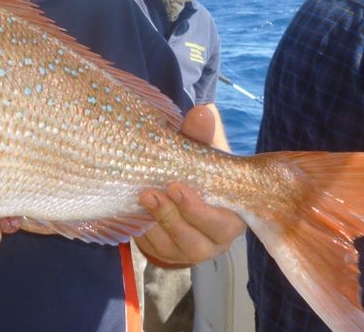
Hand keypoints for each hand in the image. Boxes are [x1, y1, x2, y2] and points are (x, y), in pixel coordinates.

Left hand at [133, 104, 244, 264]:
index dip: (199, 211)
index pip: (223, 224)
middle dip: (173, 217)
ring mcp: (187, 249)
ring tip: (142, 196)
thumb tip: (202, 112)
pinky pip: (153, 247)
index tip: (176, 186)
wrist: (174, 188)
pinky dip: (143, 231)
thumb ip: (200, 135)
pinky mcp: (165, 252)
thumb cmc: (195, 169)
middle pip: (196, 240)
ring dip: (155, 221)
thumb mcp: (198, 152)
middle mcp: (213, 239)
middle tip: (153, 192)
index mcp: (231, 216)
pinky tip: (133, 211)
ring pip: (173, 245)